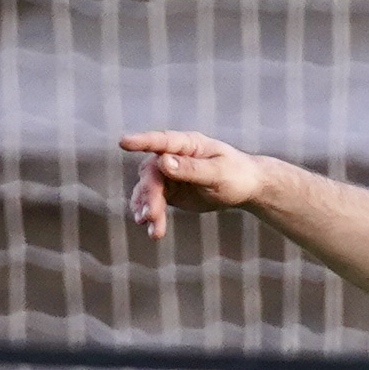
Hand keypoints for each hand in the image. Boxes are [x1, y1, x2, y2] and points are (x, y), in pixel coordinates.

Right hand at [117, 129, 275, 235]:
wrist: (244, 187)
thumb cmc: (235, 174)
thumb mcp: (217, 173)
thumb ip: (192, 169)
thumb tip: (164, 162)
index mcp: (187, 144)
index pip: (161, 141)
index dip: (141, 141)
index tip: (123, 142)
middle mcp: (173, 156)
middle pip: (152, 173)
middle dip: (150, 195)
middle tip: (151, 216)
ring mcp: (169, 174)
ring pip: (149, 189)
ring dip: (147, 207)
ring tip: (150, 227)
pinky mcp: (169, 190)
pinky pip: (154, 201)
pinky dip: (150, 214)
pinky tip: (149, 228)